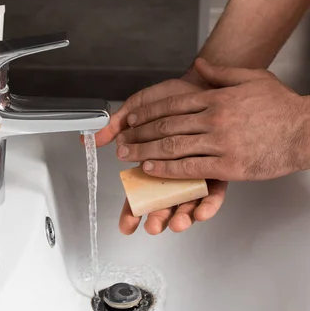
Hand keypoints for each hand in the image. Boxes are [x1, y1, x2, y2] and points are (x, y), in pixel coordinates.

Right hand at [93, 70, 227, 235]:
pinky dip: (208, 204)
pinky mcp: (217, 169)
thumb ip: (117, 125)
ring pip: (188, 203)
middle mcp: (174, 172)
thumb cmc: (174, 97)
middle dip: (158, 218)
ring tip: (177, 223)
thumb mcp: (140, 108)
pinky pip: (214, 193)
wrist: (205, 84)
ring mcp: (196, 173)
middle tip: (152, 226)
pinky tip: (202, 211)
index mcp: (153, 163)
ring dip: (183, 217)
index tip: (126, 226)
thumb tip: (92, 140)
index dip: (131, 211)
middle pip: (164, 204)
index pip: (140, 194)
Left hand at [116, 58, 309, 180]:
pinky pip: (190, 169)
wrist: (308, 128)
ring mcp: (220, 143)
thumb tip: (200, 65)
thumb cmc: (283, 105)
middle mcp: (214, 119)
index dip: (147, 113)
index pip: (171, 105)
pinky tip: (151, 170)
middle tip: (122, 141)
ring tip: (128, 156)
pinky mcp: (229, 165)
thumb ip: (221, 73)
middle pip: (166, 127)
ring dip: (145, 152)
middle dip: (140, 134)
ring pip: (173, 148)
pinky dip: (167, 169)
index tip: (132, 120)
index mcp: (216, 98)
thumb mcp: (252, 78)